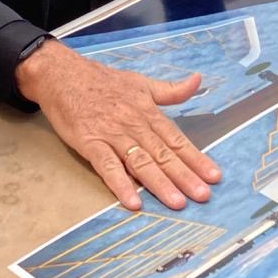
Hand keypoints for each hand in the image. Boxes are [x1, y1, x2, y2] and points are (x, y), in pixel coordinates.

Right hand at [16, 40, 220, 210]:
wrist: (63, 74)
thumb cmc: (102, 81)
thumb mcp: (140, 82)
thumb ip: (170, 90)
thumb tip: (198, 81)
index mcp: (148, 112)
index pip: (177, 139)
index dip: (196, 158)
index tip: (214, 176)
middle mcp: (134, 124)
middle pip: (163, 154)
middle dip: (185, 176)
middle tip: (203, 196)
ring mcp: (112, 134)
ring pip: (140, 162)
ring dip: (159, 183)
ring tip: (176, 202)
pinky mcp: (90, 142)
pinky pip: (107, 166)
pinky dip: (120, 183)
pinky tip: (132, 201)